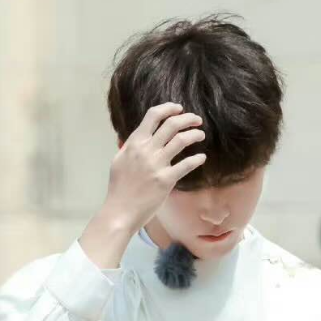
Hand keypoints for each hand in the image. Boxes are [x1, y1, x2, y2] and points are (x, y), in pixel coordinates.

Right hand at [104, 102, 206, 232]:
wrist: (120, 211)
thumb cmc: (119, 189)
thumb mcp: (118, 161)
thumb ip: (128, 147)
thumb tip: (135, 138)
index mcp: (134, 143)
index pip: (153, 116)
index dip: (168, 108)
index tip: (179, 109)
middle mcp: (146, 150)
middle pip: (171, 124)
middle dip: (187, 118)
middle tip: (196, 120)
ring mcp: (156, 164)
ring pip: (180, 140)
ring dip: (194, 135)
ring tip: (201, 135)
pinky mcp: (165, 180)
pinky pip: (186, 165)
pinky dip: (197, 159)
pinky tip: (202, 158)